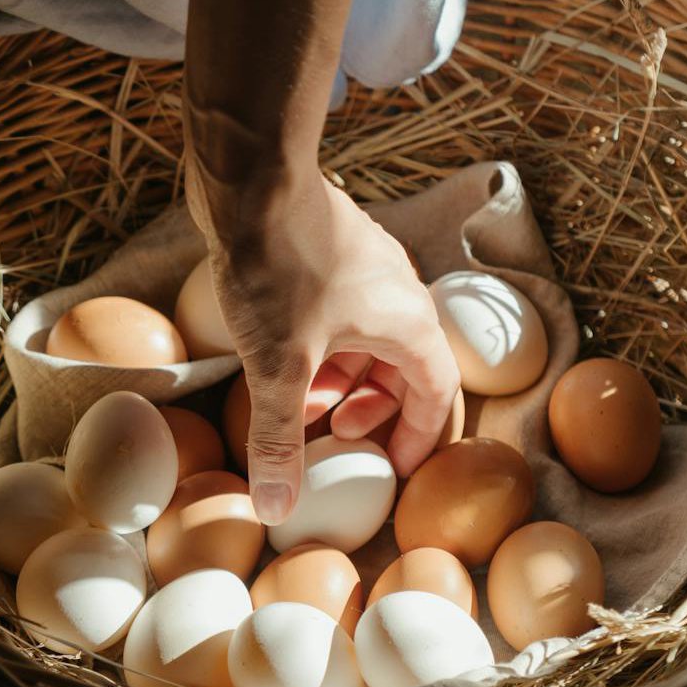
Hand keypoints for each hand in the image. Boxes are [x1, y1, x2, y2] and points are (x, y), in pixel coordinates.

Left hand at [187, 158, 459, 525]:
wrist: (250, 178)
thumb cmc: (279, 268)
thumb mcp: (277, 367)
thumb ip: (279, 439)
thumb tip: (276, 508)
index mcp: (408, 322)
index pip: (435, 393)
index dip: (418, 437)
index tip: (392, 469)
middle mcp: (397, 291)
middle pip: (402, 365)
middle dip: (372, 409)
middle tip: (339, 439)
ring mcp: (362, 267)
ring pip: (365, 337)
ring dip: (339, 378)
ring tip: (299, 407)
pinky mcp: (326, 252)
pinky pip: (337, 312)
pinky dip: (318, 345)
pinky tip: (276, 359)